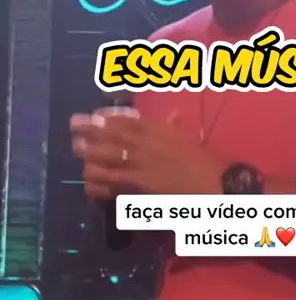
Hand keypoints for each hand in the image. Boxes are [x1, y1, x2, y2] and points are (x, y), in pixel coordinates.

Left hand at [70, 111, 223, 196]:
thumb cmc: (206, 162)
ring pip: (110, 156)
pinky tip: (90, 180)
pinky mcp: (143, 185)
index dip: (107, 118)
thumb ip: (175, 128)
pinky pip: (115, 181)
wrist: (217, 184)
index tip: (92, 115)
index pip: (127, 121)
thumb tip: (175, 114)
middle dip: (92, 129)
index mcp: (160, 131)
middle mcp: (149, 144)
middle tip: (74, 126)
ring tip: (77, 149)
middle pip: (114, 134)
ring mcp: (144, 164)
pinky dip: (101, 180)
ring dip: (91, 152)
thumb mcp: (189, 140)